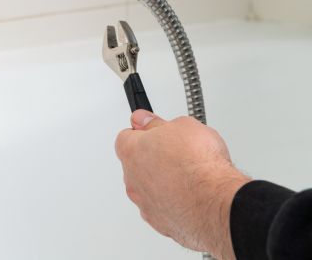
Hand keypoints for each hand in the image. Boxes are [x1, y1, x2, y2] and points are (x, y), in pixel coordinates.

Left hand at [115, 110, 249, 259]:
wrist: (215, 202)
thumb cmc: (199, 165)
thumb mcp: (183, 125)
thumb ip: (158, 123)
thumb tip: (146, 120)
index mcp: (131, 151)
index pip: (127, 136)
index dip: (144, 132)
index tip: (155, 131)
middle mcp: (132, 178)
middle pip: (136, 163)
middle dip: (153, 158)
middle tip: (177, 155)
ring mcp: (144, 203)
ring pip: (148, 188)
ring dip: (162, 183)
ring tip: (188, 178)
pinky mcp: (159, 222)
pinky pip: (161, 208)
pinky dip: (173, 203)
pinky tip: (190, 197)